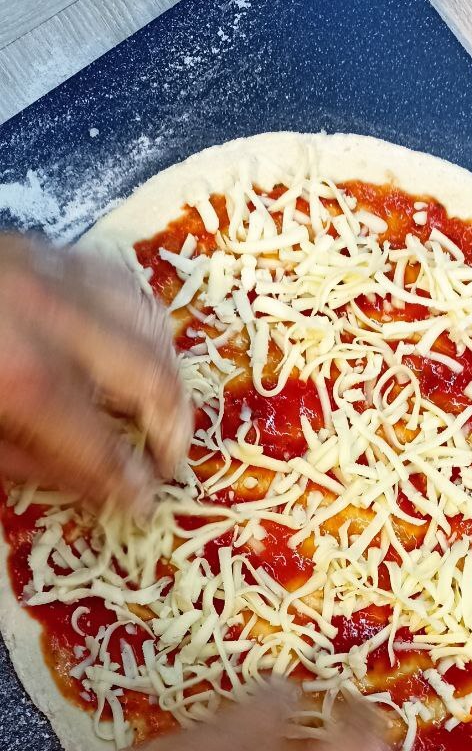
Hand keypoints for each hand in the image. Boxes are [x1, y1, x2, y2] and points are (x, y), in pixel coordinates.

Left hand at [0, 232, 189, 510]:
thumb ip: (24, 459)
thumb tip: (86, 479)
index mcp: (20, 377)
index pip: (101, 446)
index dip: (131, 483)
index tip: (145, 504)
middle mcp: (48, 316)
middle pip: (147, 377)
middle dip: (171, 428)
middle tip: (169, 461)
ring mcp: (46, 272)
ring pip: (145, 319)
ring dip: (165, 369)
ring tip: (161, 407)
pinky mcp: (39, 246)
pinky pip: (117, 279)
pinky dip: (138, 317)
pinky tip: (135, 345)